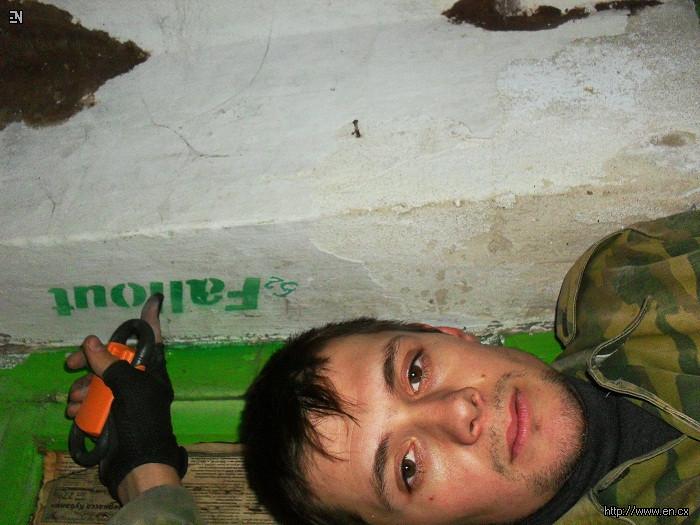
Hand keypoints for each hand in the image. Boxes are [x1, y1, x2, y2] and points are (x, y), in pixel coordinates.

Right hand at [65, 294, 186, 503]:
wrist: (137, 464)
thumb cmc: (142, 422)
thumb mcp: (130, 389)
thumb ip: (111, 364)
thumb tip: (91, 341)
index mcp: (151, 372)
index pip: (151, 340)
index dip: (150, 321)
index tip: (153, 300)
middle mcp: (138, 381)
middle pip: (112, 359)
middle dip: (90, 363)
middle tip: (70, 365)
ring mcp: (123, 398)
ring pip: (96, 381)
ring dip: (82, 388)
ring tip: (76, 401)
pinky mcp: (108, 415)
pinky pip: (91, 401)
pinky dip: (80, 405)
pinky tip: (75, 413)